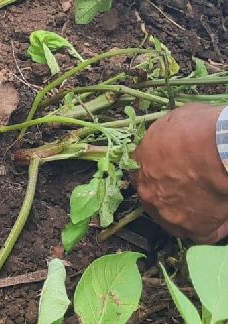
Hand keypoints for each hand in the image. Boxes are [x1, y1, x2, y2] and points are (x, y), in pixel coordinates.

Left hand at [134, 104, 227, 242]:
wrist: (218, 148)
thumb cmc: (196, 129)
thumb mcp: (172, 122)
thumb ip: (166, 138)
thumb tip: (173, 138)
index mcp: (139, 165)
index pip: (144, 174)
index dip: (161, 174)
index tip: (176, 172)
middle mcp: (148, 192)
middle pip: (158, 199)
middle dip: (174, 195)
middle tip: (197, 189)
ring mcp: (169, 214)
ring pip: (177, 219)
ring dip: (192, 214)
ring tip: (214, 204)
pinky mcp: (195, 229)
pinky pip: (204, 235)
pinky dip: (216, 228)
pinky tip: (224, 219)